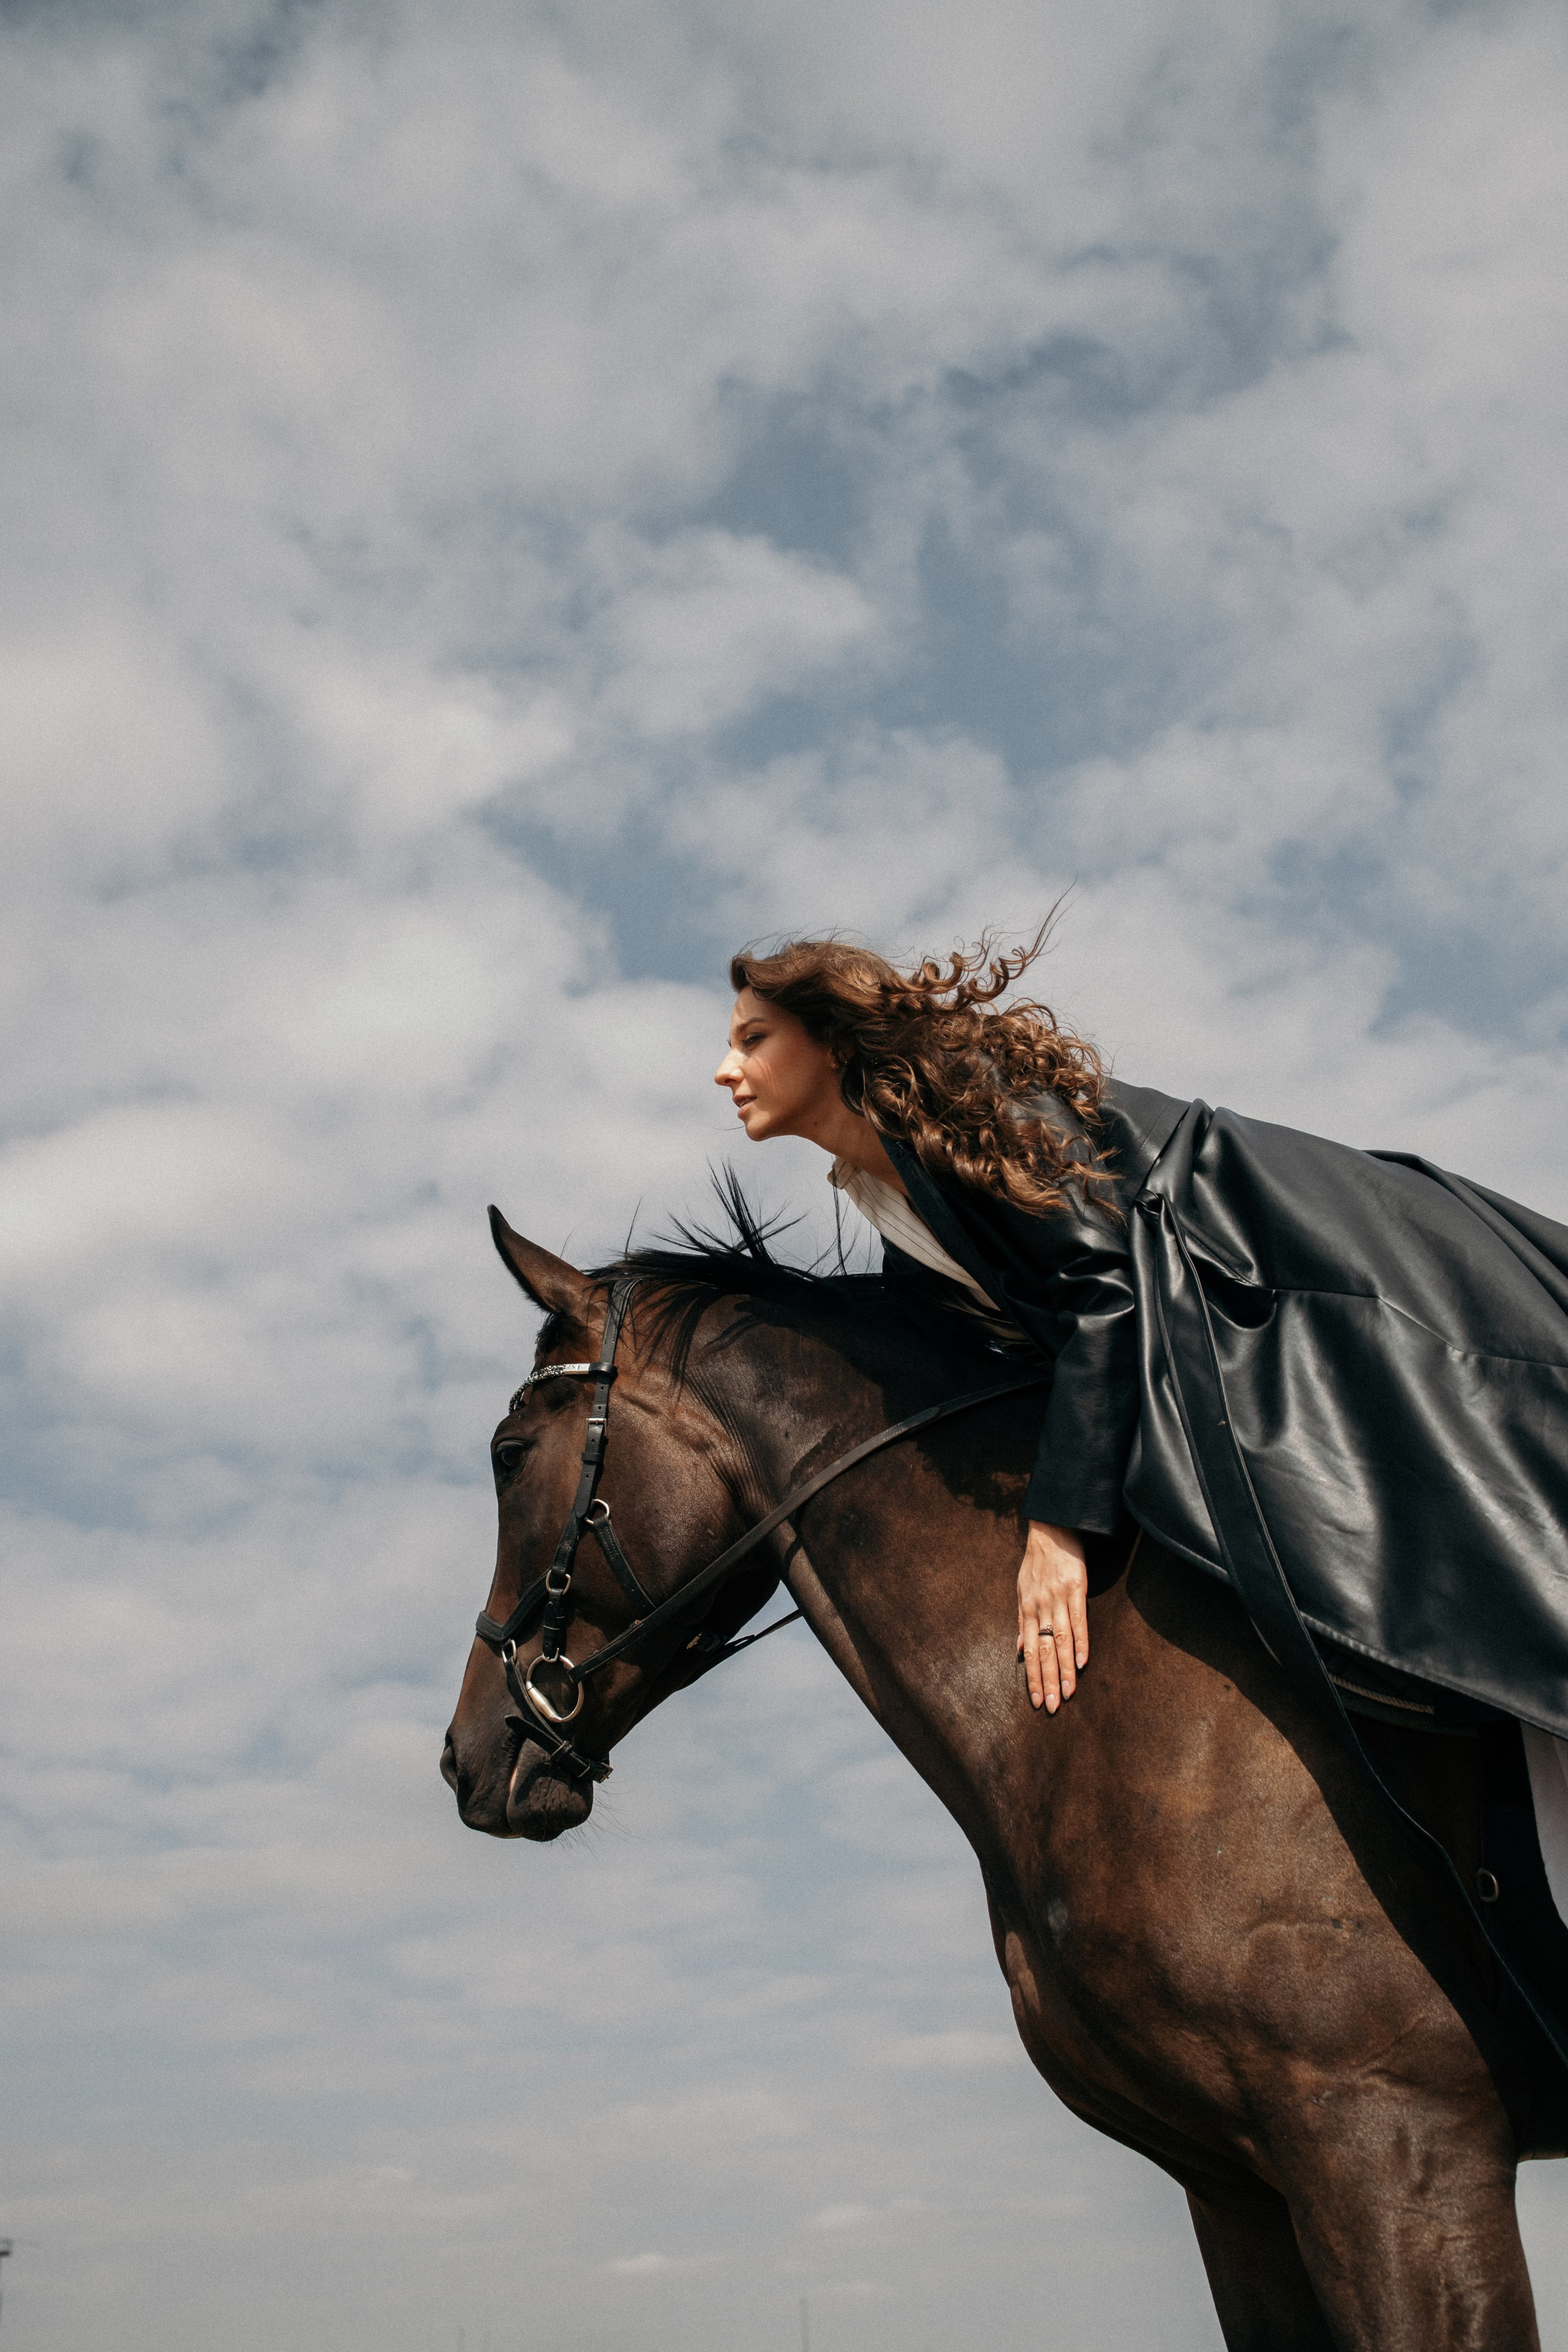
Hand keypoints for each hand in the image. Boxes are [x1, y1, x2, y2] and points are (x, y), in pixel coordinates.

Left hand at [1017, 1520, 1088, 1713]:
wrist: (1052, 1528)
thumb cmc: (1036, 1563)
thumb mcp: (1022, 1591)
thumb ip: (1022, 1622)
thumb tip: (1019, 1651)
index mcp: (1027, 1610)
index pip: (1030, 1652)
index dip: (1033, 1678)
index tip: (1037, 1701)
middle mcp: (1040, 1608)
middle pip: (1044, 1652)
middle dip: (1048, 1682)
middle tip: (1052, 1707)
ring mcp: (1058, 1599)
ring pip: (1061, 1641)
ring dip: (1064, 1670)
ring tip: (1069, 1694)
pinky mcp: (1076, 1589)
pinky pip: (1078, 1620)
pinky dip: (1080, 1643)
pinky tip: (1081, 1663)